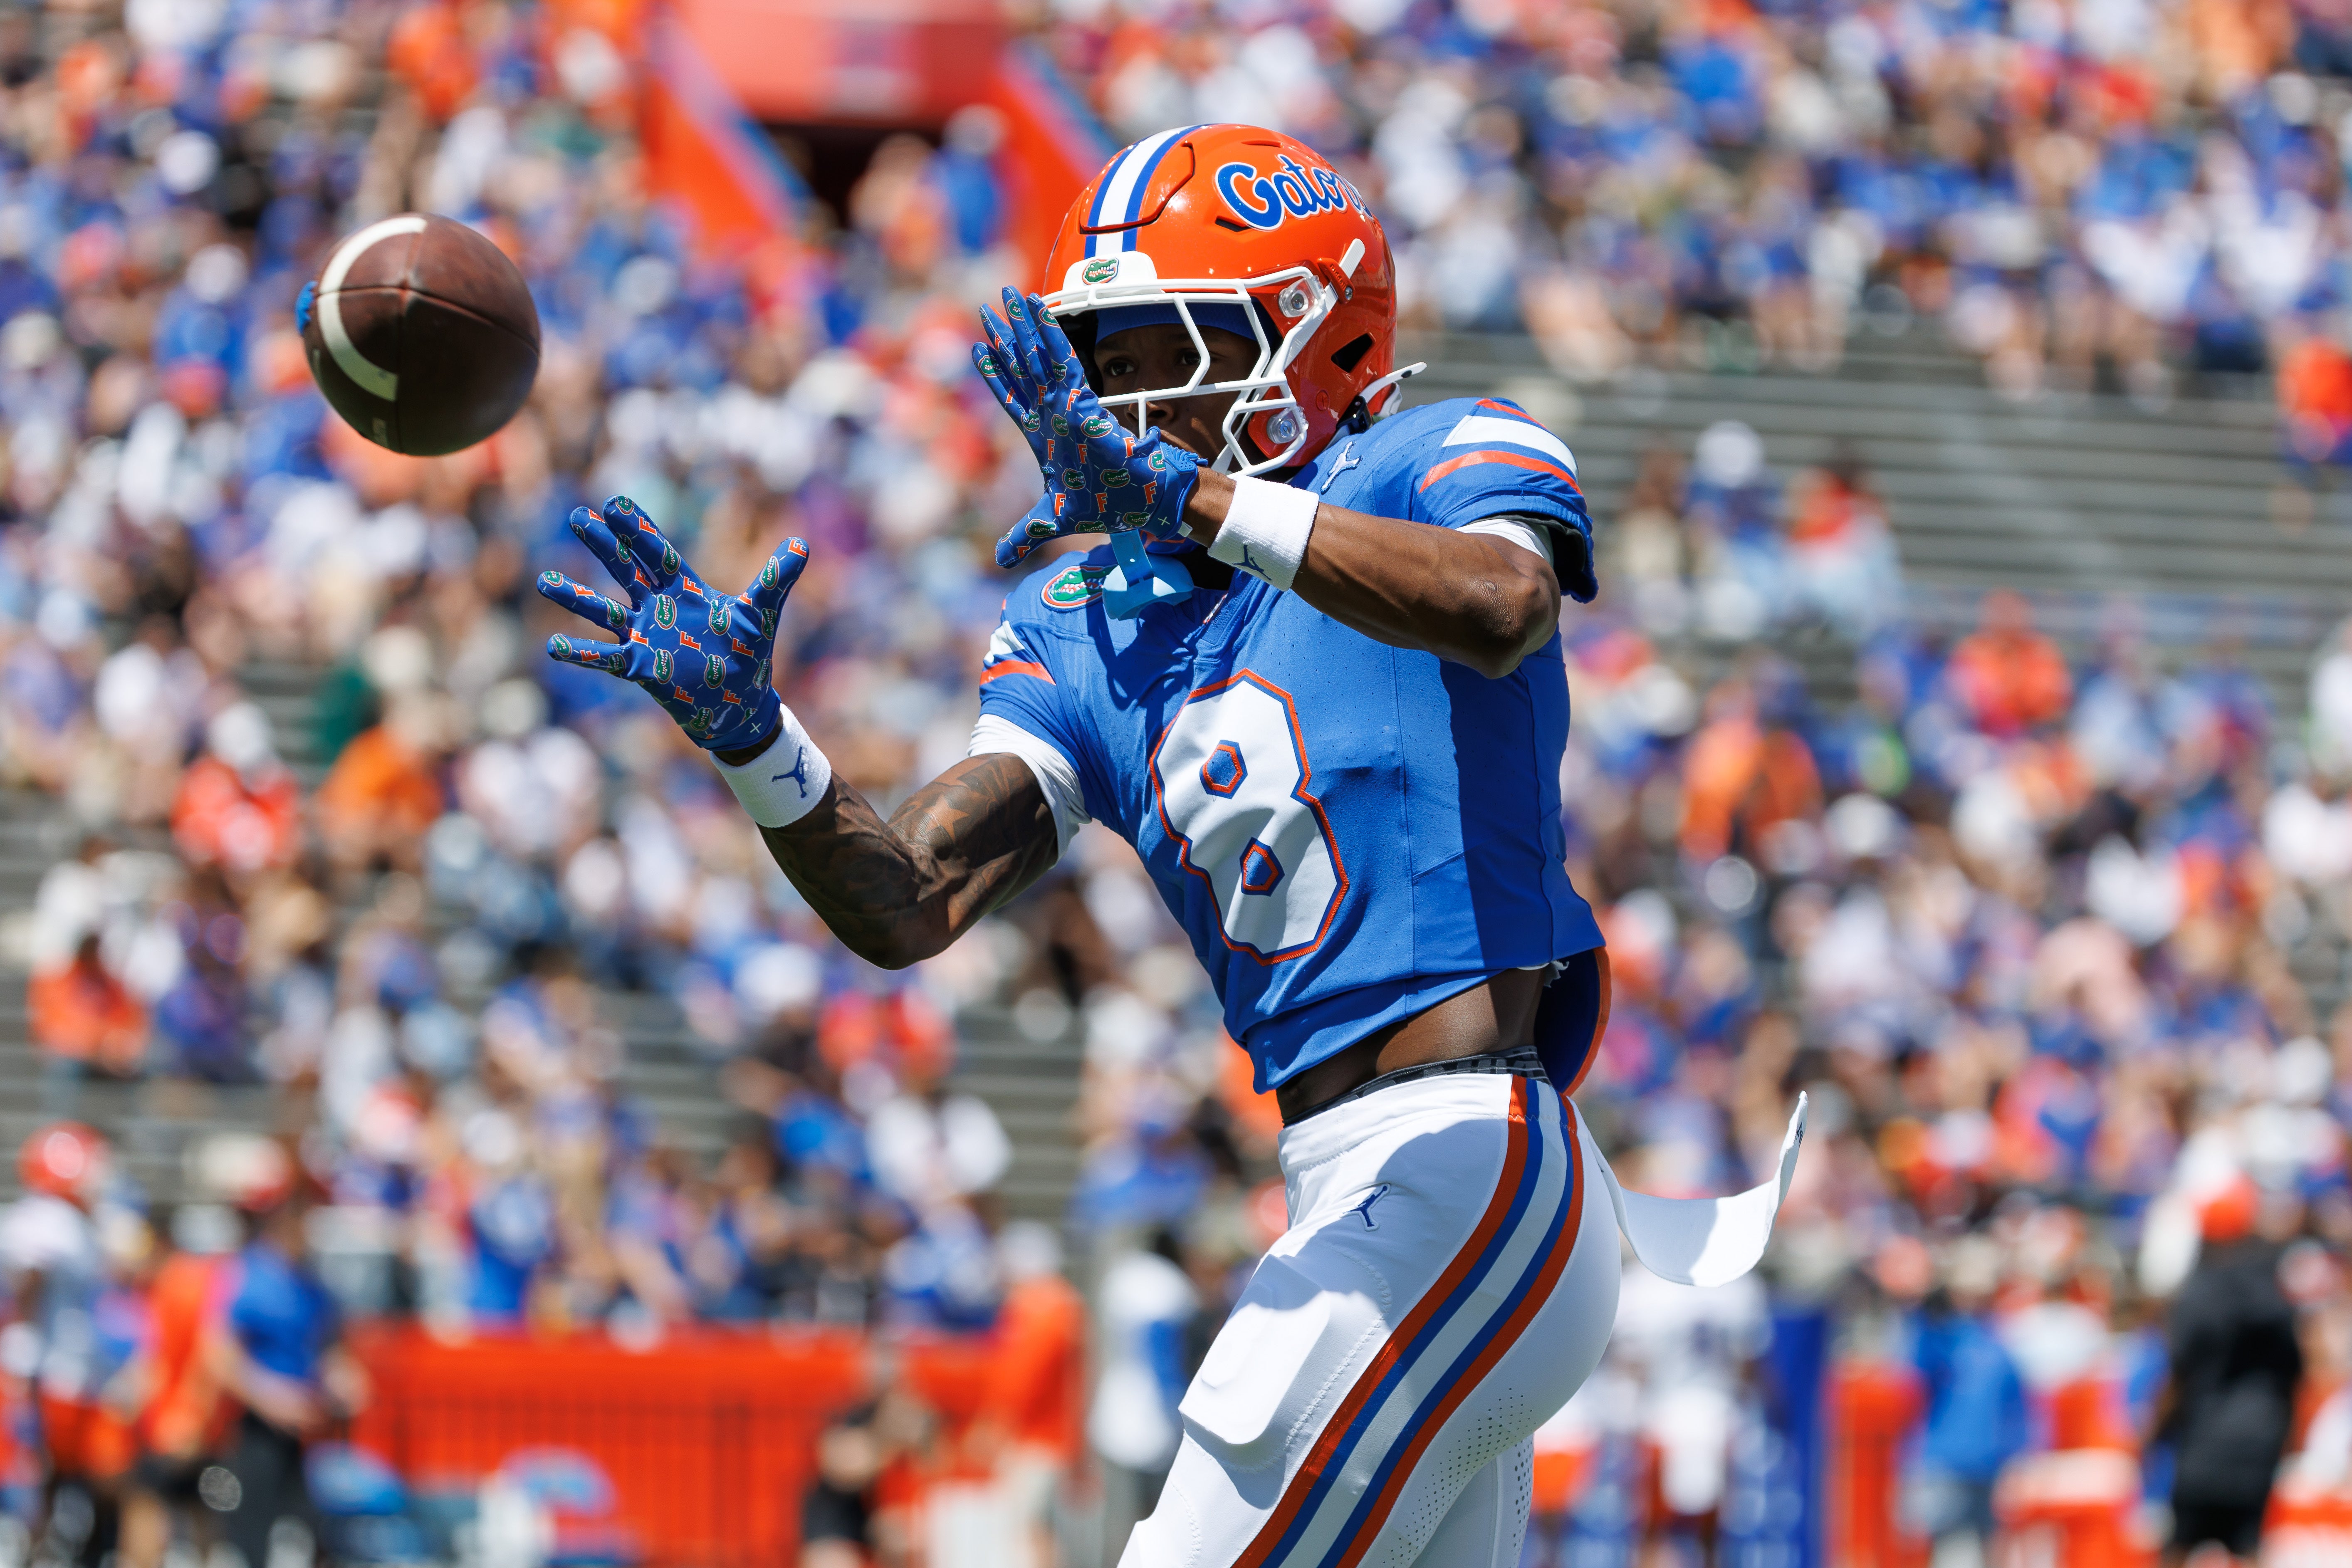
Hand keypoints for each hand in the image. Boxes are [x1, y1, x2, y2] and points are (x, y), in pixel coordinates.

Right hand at [538, 494, 807, 750]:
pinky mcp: (641, 667)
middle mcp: (658, 609)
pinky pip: (606, 659)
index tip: (615, 502)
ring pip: (604, 612)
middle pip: (625, 570)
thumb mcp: (763, 612)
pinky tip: (554, 645)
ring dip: (576, 597)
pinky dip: (581, 653)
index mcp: (684, 590)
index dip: (638, 529)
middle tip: (576, 517)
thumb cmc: (748, 655)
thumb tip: (802, 544)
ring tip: (544, 580)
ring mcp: (645, 638)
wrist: (741, 703)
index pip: (657, 553)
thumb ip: (776, 578)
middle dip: (603, 545)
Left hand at [973, 289, 1197, 567]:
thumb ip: (1024, 535)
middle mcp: (1052, 414)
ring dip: (1023, 325)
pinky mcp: (1082, 401)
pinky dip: (1049, 334)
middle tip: (988, 306)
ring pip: (1038, 356)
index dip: (995, 374)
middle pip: (1021, 368)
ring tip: (1008, 296)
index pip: (1012, 398)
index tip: (979, 349)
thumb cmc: (1106, 506)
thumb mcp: (1053, 522)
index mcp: (1043, 436)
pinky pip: (1062, 360)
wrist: (1140, 502)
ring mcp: (1065, 405)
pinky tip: (1038, 308)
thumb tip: (1001, 561)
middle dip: (1005, 337)